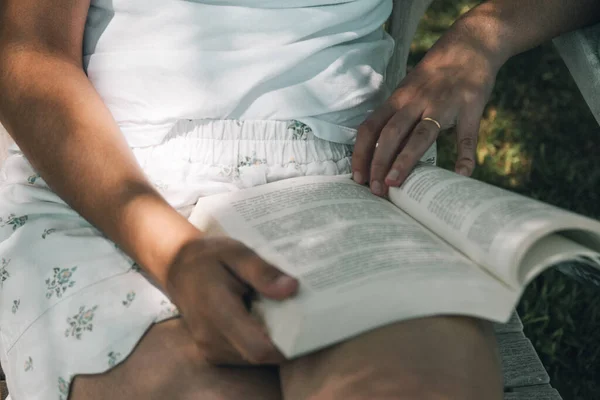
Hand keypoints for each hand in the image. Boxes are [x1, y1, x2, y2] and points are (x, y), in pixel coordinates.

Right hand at [165, 236, 297, 364]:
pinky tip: (262, 318)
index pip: (258, 349)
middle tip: (297, 314)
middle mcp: (212, 337)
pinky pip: (243, 355)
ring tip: (278, 313)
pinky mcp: (213, 352)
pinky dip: (257, 340)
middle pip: (260, 355)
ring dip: (270, 340)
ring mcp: (210, 348)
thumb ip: (262, 272)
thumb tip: (291, 288)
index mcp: (218, 312)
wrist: (179, 268)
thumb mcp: (237, 253)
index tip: (305, 326)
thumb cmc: (209, 258)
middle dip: (282, 340)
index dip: (286, 345)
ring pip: (253, 357)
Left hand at [352, 25, 502, 195]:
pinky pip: (467, 135)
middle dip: (379, 162)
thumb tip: (383, 156)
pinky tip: (461, 175)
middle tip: (376, 190)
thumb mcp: (409, 91)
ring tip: (395, 183)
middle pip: (391, 134)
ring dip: (405, 160)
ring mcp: (443, 104)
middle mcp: (416, 101)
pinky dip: (465, 156)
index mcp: (398, 99)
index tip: (357, 177)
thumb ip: (398, 119)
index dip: (361, 153)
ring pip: (420, 135)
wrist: (470, 45)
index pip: (370, 128)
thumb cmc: (434, 76)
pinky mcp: (470, 106)